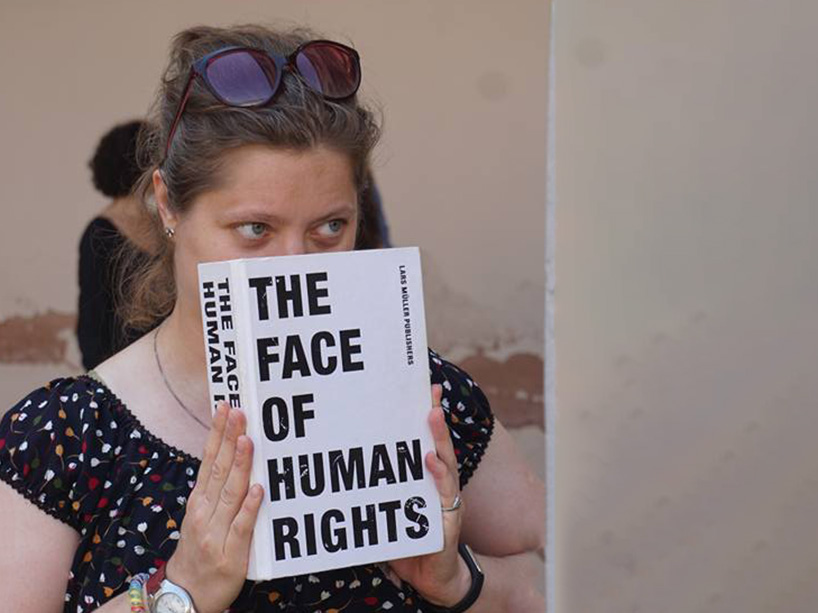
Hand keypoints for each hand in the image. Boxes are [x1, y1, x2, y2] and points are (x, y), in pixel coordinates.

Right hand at [164, 402, 262, 612]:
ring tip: (248, 440)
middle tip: (239, 412)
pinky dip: (249, 508)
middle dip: (230, 439)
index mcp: (199, 500)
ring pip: (229, 493)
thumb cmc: (200, 550)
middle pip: (218, 469)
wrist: (186, 595)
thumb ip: (217, 488)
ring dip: (239, 465)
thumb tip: (235, 453)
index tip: (226, 407)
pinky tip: (257, 489)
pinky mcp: (230, 554)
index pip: (208, 459)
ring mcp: (216, 532)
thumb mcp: (202, 515)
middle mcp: (204, 512)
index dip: (218, 433)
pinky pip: (241, 527)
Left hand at [388, 384, 471, 605]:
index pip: (424, 443)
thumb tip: (336, 471)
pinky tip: (432, 460)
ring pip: (445, 463)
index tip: (422, 388)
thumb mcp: (385, 514)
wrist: (430, 581)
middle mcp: (439, 485)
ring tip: (431, 414)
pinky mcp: (449, 521)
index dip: (424, 416)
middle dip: (434, 417)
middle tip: (430, 392)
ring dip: (438, 439)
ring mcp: (446, 501)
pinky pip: (445, 495)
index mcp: (424, 481)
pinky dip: (440, 476)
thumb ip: (372, 494)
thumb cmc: (406, 545)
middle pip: (438, 445)